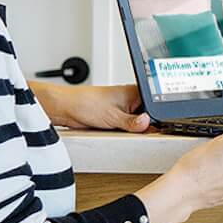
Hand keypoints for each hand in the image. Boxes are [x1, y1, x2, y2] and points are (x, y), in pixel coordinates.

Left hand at [37, 82, 151, 132]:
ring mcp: (124, 109)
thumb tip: (148, 123)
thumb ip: (133, 123)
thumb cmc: (86, 103)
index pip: (154, 107)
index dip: (155, 119)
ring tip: (119, 127)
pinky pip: (127, 127)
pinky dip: (124, 131)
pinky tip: (116, 130)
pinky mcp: (117, 117)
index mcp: (135, 92)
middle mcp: (131, 99)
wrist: (67, 108)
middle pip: (148, 116)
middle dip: (143, 125)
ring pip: (137, 123)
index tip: (152, 129)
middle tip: (132, 129)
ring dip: (132, 129)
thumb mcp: (114, 116)